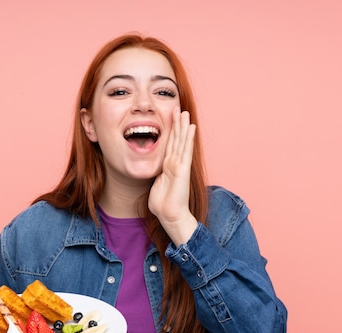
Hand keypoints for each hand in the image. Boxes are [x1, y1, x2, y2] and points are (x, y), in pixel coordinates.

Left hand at [149, 107, 198, 245]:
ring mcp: (180, 165)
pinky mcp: (182, 169)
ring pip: (181, 141)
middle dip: (177, 124)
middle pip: (176, 139)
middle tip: (178, 108)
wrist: (170, 215)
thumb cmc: (162, 204)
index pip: (170, 144)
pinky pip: (185, 150)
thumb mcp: (155, 184)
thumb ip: (155, 174)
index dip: (170, 131)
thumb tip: (150, 170)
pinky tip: (190, 127)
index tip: (169, 118)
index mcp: (168, 166)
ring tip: (184, 112)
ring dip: (182, 126)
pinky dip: (188, 138)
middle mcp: (175, 163)